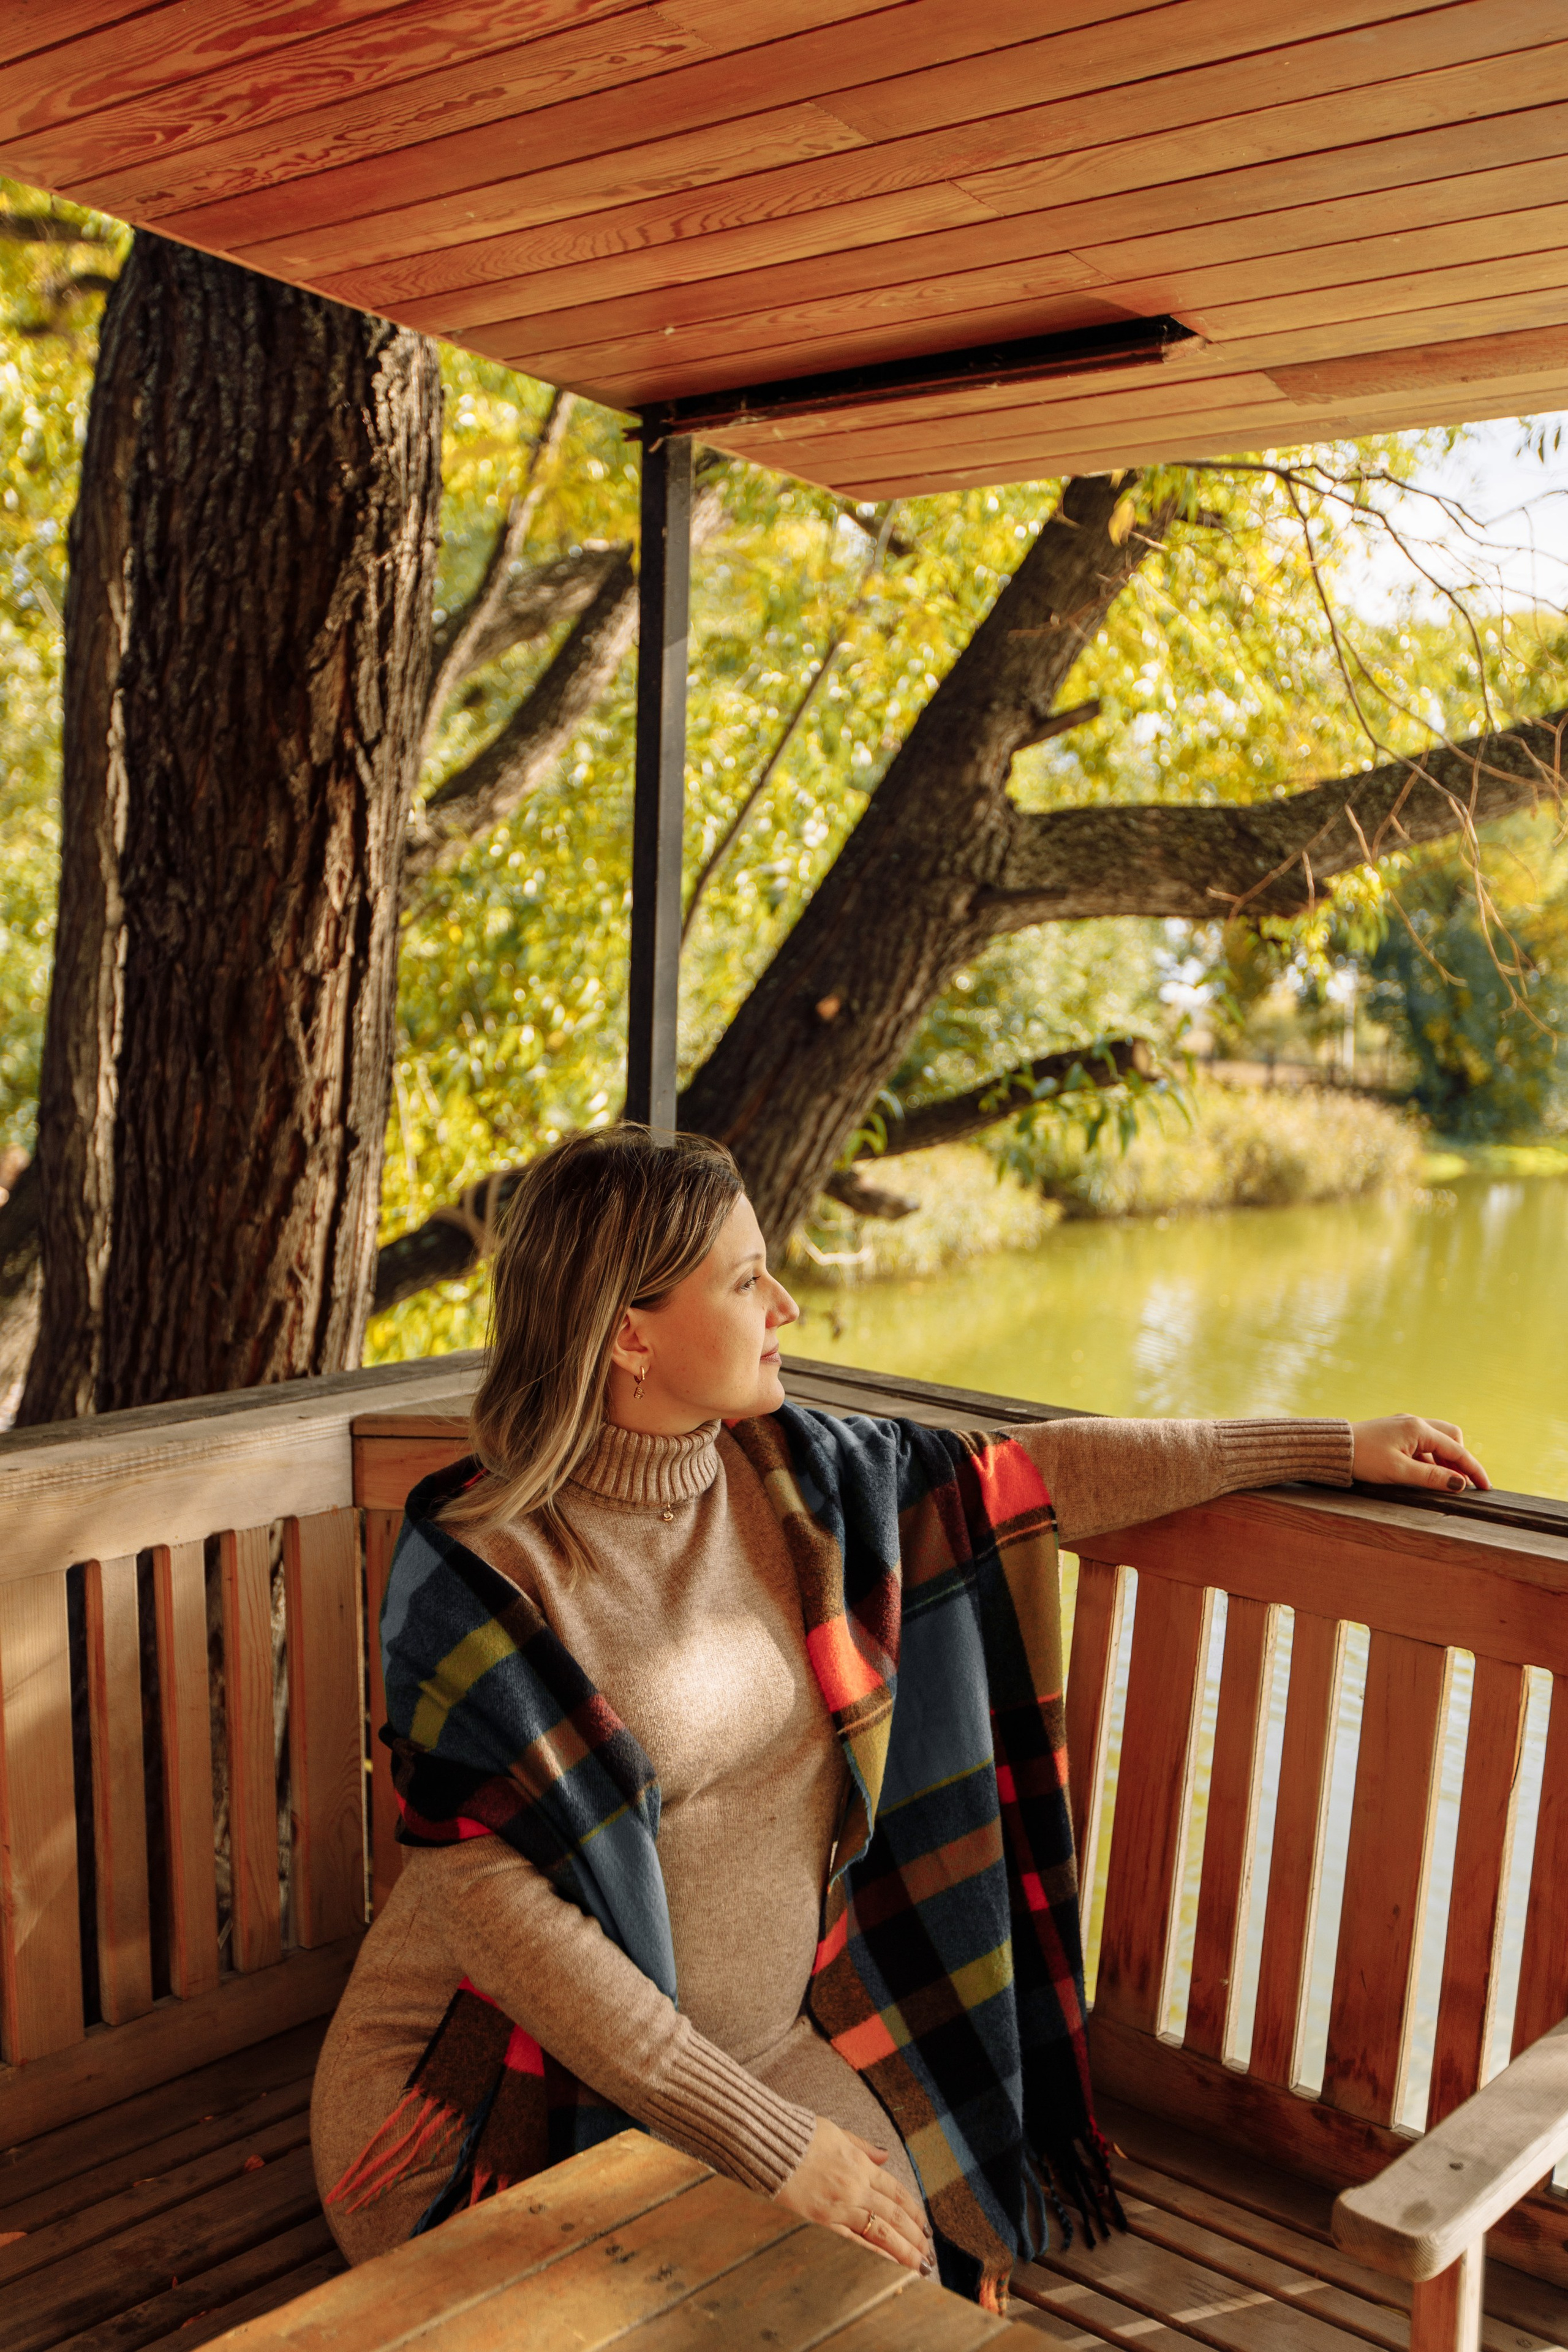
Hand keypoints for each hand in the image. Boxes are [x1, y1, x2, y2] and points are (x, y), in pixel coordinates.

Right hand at [775, 2117, 932, 2274]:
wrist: (769, 2143)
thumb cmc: (800, 2136)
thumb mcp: (837, 2132)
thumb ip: (863, 2147)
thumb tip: (885, 2154)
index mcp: (860, 2164)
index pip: (896, 2193)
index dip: (914, 2213)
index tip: (926, 2229)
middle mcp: (855, 2186)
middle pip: (894, 2216)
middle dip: (915, 2238)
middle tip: (928, 2256)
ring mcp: (839, 2205)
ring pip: (880, 2232)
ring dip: (903, 2251)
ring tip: (918, 2266)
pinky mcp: (821, 2220)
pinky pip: (854, 2241)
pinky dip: (874, 2254)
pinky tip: (888, 2265)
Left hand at [1351, 1416, 1489, 1493]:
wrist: (1333, 1448)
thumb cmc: (1363, 1459)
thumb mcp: (1399, 1472)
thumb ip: (1431, 1477)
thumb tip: (1460, 1483)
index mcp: (1419, 1429)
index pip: (1457, 1450)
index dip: (1473, 1470)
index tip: (1486, 1488)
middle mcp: (1414, 1423)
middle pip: (1451, 1438)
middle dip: (1460, 1460)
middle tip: (1462, 1483)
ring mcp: (1404, 1426)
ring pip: (1436, 1440)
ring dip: (1444, 1460)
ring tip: (1443, 1482)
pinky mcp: (1395, 1433)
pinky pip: (1421, 1444)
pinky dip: (1429, 1458)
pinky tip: (1423, 1474)